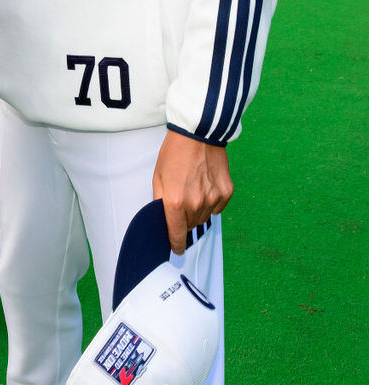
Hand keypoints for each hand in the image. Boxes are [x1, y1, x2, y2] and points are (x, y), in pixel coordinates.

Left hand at [152, 131, 233, 253]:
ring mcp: (213, 199)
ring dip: (197, 210)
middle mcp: (195, 204)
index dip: (176, 244)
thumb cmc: (174, 154)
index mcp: (175, 202)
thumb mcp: (158, 176)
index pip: (176, 234)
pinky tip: (206, 186)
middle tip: (181, 201)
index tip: (176, 250)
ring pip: (204, 217)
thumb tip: (162, 221)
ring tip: (193, 189)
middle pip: (190, 225)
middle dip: (184, 219)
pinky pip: (218, 207)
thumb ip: (159, 201)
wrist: (198, 134)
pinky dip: (212, 202)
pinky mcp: (226, 193)